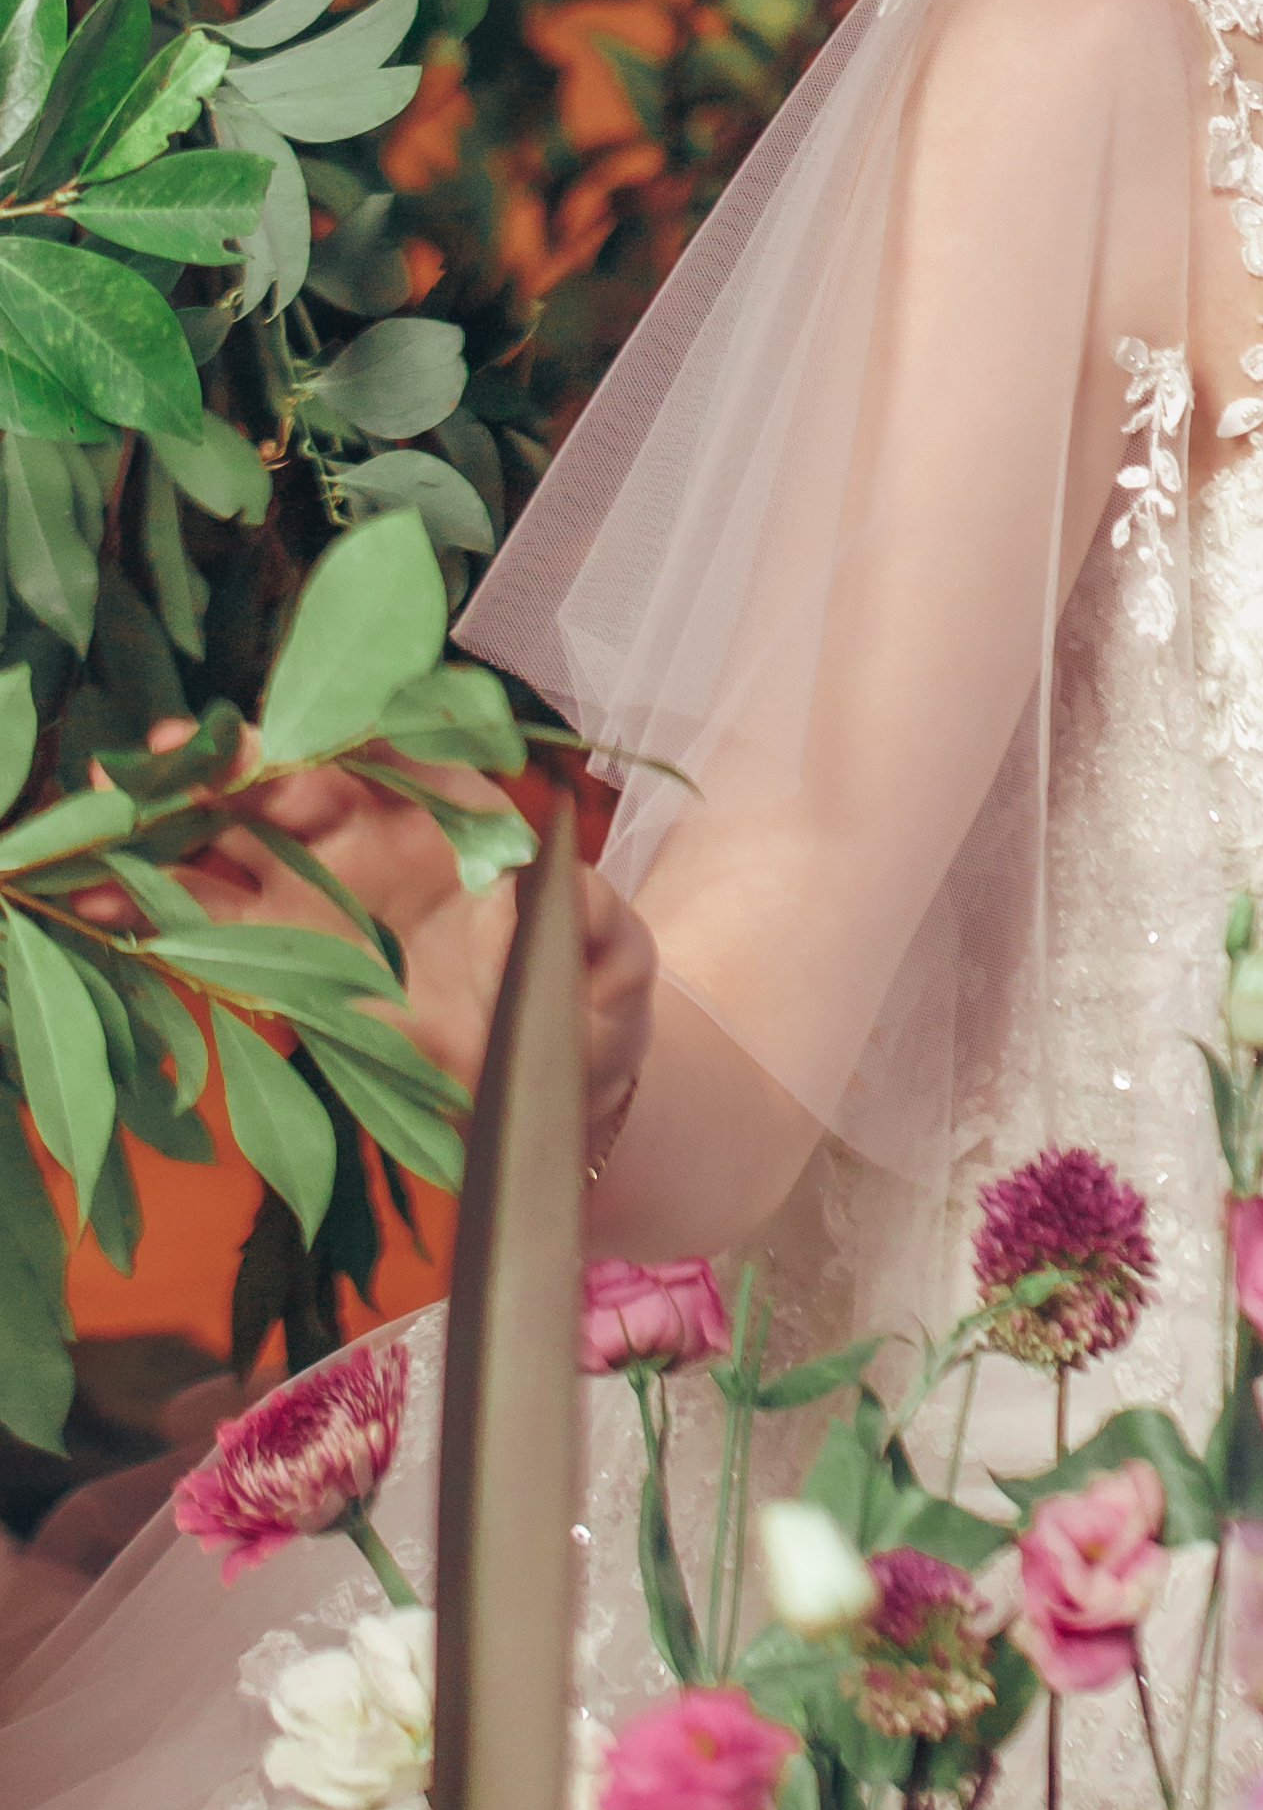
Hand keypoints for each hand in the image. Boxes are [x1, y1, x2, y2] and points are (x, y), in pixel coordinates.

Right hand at [81, 720, 655, 1152]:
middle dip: (238, 767)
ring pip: (237, 843)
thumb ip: (594, 924)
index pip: (403, 748)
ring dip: (173, 830)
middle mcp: (385, 838)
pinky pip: (213, 924)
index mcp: (468, 816)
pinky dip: (155, 909)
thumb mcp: (613, 963)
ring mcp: (326, 895)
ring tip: (110, 830)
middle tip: (174, 762)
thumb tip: (562, 886)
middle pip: (298, 782)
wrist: (558, 1083)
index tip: (302, 727)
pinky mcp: (286, 960)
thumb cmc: (593, 1005)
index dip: (347, 726)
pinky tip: (103, 902)